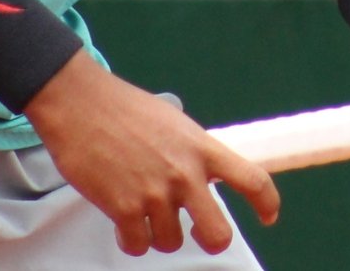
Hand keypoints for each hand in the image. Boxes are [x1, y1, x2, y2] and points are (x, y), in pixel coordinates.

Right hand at [26, 52, 281, 255]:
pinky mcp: (124, 209)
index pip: (253, 179)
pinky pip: (137, 245)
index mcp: (202, 148)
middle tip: (196, 232)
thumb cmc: (123, 108)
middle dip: (210, 240)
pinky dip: (130, 239)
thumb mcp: (174, 124)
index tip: (269, 216)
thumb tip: (203, 176)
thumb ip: (193, 152)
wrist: (80, 103)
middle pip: (218, 234)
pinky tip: (124, 222)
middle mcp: (185, 174)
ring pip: (170, 243)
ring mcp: (155, 194)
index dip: (267, 203)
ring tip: (144, 212)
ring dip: (158, 234)